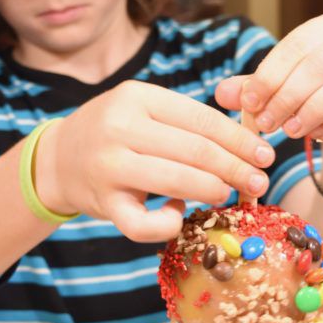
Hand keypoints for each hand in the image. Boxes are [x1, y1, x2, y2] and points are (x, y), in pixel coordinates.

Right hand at [36, 81, 276, 241]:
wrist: (58, 159)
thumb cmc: (115, 134)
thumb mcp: (143, 110)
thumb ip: (186, 120)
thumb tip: (248, 142)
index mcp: (138, 97)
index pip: (202, 118)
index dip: (239, 139)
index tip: (264, 154)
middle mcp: (120, 128)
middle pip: (195, 150)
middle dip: (235, 168)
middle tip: (259, 182)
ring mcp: (109, 167)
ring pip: (175, 181)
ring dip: (212, 190)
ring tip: (229, 194)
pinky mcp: (103, 204)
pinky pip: (143, 224)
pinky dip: (168, 224)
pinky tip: (177, 216)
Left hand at [215, 12, 322, 148]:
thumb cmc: (307, 97)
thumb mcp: (277, 90)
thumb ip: (251, 88)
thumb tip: (221, 93)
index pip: (298, 44)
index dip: (271, 73)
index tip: (249, 101)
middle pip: (322, 63)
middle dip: (289, 95)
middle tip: (266, 123)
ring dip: (313, 110)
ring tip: (289, 131)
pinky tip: (317, 136)